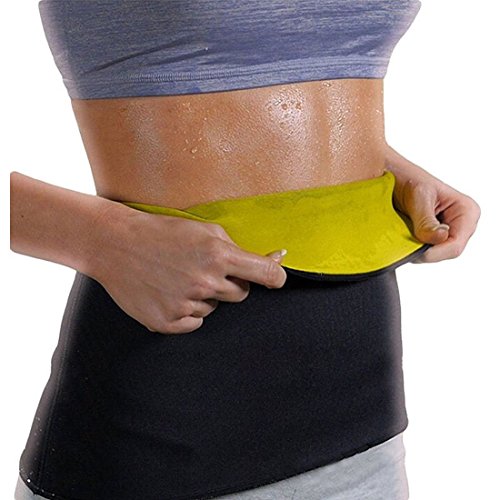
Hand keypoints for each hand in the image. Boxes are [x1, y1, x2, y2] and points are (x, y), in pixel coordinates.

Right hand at [86, 206, 287, 334]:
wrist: (116, 244)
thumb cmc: (162, 232)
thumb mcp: (204, 230)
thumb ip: (239, 248)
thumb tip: (277, 259)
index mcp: (218, 255)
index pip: (268, 275)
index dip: (277, 278)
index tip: (276, 280)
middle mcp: (205, 282)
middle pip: (241, 294)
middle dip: (230, 283)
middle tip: (205, 270)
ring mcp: (185, 304)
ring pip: (215, 308)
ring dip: (204, 297)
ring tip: (178, 278)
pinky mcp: (168, 322)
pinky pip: (194, 323)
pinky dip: (186, 312)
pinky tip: (169, 293)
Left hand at [386, 154, 480, 263]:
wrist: (389, 176)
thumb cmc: (406, 179)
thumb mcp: (418, 197)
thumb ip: (426, 220)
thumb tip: (440, 237)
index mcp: (466, 211)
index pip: (455, 246)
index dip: (434, 253)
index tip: (414, 251)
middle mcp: (460, 224)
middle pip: (444, 252)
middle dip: (424, 250)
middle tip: (403, 240)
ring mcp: (446, 232)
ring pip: (433, 253)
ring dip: (416, 248)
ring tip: (402, 233)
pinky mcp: (432, 236)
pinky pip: (424, 250)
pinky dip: (412, 246)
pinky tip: (402, 235)